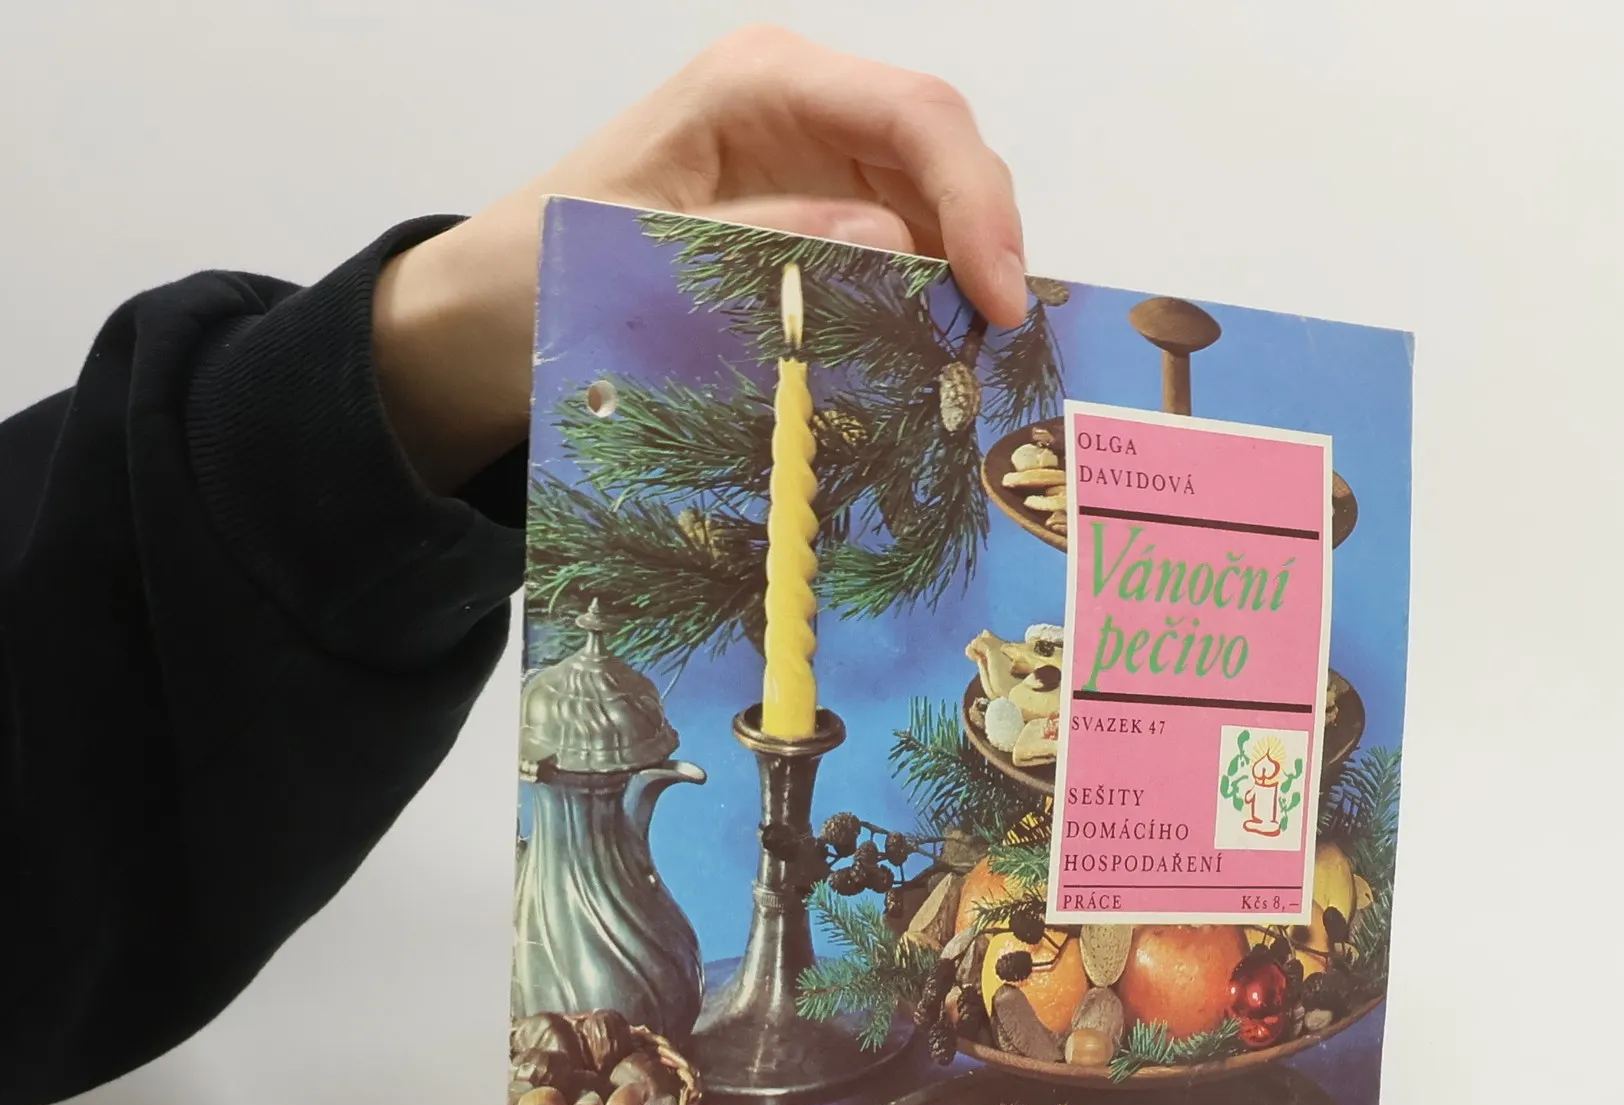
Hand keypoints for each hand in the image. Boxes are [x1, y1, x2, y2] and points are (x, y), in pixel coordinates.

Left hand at [373, 26, 1026, 491]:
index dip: (976, 199)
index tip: (999, 298)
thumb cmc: (544, 271)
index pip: (911, 115)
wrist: (492, 314)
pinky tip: (935, 363)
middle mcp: (801, 108)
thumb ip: (766, 238)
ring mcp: (813, 164)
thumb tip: (890, 233)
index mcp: (758, 85)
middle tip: (999, 349)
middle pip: (942, 151)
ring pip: (935, 205)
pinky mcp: (815, 222)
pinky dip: (929, 306)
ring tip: (974, 369)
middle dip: (985, 242)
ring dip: (963, 282)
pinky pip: (902, 250)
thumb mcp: (645, 257)